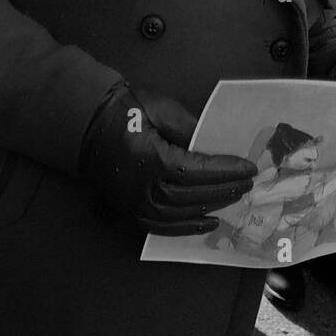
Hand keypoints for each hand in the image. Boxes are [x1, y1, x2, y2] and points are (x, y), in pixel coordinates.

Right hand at [78, 84, 256, 235]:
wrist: (86, 125)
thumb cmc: (124, 110)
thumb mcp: (159, 108)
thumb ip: (188, 127)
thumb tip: (214, 144)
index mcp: (152, 160)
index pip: (198, 170)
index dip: (226, 171)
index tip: (249, 168)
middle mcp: (144, 188)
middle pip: (193, 195)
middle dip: (225, 189)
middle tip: (249, 183)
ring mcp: (136, 204)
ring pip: (181, 213)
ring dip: (212, 207)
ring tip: (235, 197)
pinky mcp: (131, 211)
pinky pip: (163, 226)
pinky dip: (187, 227)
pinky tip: (208, 223)